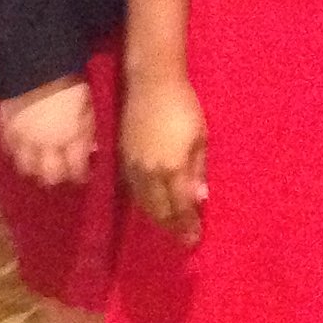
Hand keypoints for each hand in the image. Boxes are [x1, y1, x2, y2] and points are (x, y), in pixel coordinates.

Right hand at [0, 76, 96, 186]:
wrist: (34, 61)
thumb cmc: (70, 78)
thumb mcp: (89, 102)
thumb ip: (89, 127)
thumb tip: (92, 146)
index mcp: (70, 139)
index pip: (76, 168)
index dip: (81, 173)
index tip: (84, 173)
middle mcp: (45, 145)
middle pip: (49, 174)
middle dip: (57, 176)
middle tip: (60, 171)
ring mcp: (22, 138)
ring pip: (25, 166)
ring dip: (34, 168)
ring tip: (38, 164)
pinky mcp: (3, 126)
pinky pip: (7, 147)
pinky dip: (14, 151)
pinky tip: (18, 149)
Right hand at [119, 73, 207, 247]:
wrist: (152, 82)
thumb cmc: (183, 106)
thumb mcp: (200, 138)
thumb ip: (198, 170)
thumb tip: (199, 198)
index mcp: (171, 169)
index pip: (179, 207)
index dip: (186, 225)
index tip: (194, 239)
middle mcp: (149, 173)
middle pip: (158, 209)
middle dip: (171, 226)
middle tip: (182, 238)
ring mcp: (132, 165)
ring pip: (143, 201)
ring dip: (156, 216)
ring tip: (168, 225)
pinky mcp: (123, 156)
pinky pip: (133, 188)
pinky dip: (143, 201)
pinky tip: (151, 202)